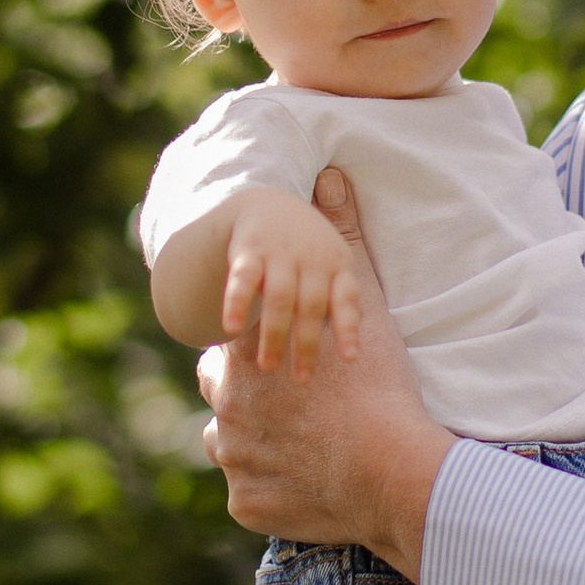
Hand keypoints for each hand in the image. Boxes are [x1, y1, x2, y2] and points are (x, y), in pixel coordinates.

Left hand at [200, 169, 451, 570]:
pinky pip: (246, 493)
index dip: (256, 346)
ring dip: (251, 442)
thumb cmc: (377, 384)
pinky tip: (301, 482)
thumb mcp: (361, 302)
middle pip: (217, 391)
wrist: (390, 469)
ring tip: (295, 444)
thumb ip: (342, 239)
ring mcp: (233, 458)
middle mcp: (225, 405)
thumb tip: (330, 175)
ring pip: (227, 445)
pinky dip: (268, 489)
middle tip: (290, 403)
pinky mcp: (245, 504)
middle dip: (244, 394)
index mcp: (241, 354)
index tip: (281, 358)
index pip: (230, 340)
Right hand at [222, 184, 366, 378]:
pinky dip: (237, 303)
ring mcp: (280, 252)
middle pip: (310, 306)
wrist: (271, 204)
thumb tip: (353, 355)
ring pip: (279, 298)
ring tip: (268, 367)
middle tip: (301, 379)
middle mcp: (311, 257)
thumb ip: (341, 302)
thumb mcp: (333, 265)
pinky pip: (243, 279)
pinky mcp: (249, 250)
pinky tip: (232, 329)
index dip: (348, 327)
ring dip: (274, 334)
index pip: (346, 297)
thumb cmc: (310, 251)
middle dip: (305, 344)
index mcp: (337, 263)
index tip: (350, 359)